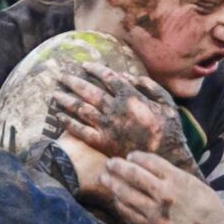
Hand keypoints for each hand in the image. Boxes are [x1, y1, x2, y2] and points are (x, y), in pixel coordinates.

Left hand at [53, 67, 189, 166]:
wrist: (165, 157)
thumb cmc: (169, 129)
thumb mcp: (165, 101)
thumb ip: (147, 85)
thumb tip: (126, 75)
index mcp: (130, 96)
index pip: (107, 77)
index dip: (94, 69)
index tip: (84, 65)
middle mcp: (115, 108)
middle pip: (88, 91)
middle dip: (73, 82)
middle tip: (61, 76)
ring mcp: (107, 126)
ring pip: (81, 109)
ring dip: (66, 100)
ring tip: (55, 94)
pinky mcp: (102, 142)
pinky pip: (80, 131)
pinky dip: (68, 122)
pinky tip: (59, 116)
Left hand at [94, 155, 223, 223]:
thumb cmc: (211, 213)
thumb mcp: (197, 186)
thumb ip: (176, 178)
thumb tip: (154, 171)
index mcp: (178, 180)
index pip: (150, 162)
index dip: (136, 157)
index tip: (130, 156)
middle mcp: (164, 194)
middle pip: (133, 175)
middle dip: (118, 167)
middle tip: (110, 163)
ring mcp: (155, 213)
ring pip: (126, 194)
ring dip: (112, 184)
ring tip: (104, 177)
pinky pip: (130, 213)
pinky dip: (120, 204)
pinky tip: (116, 199)